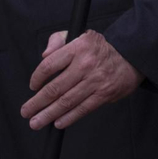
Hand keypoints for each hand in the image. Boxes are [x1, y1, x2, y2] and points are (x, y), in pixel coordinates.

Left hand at [22, 30, 141, 129]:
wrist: (131, 56)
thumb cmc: (99, 48)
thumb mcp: (80, 35)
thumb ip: (58, 41)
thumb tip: (44, 55)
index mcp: (78, 47)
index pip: (50, 65)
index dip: (37, 78)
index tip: (32, 86)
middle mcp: (86, 64)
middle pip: (55, 87)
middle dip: (37, 102)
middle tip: (26, 111)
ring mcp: (96, 80)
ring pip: (67, 101)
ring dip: (49, 114)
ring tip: (36, 122)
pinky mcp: (104, 93)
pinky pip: (83, 109)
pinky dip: (69, 118)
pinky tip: (58, 122)